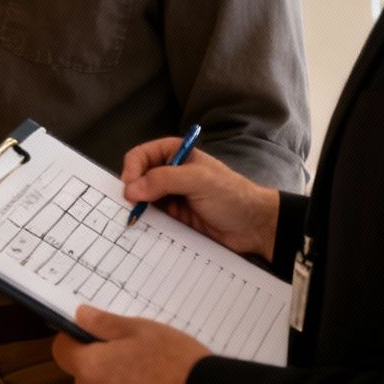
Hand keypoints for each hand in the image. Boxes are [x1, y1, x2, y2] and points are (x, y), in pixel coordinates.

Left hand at [52, 307, 208, 383]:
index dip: (73, 338)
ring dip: (113, 380)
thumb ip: (104, 323)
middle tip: (129, 350)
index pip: (62, 350)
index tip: (90, 332)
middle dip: (98, 360)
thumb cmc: (175, 362)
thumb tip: (80, 315)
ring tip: (144, 370)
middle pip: (82, 372)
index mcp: (91, 367)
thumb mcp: (141, 330)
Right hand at [120, 138, 278, 260]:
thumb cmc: (231, 195)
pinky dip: (147, 222)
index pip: (142, 155)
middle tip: (129, 207)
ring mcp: (172, 196)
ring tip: (134, 220)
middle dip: (131, 191)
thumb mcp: (197, 180)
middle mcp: (170, 172)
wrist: (254, 226)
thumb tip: (131, 189)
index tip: (129, 188)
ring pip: (143, 199)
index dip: (132, 170)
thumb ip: (163, 180)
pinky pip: (154, 218)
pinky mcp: (176, 217)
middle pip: (138, 178)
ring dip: (138, 208)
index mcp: (176, 154)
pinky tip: (145, 229)